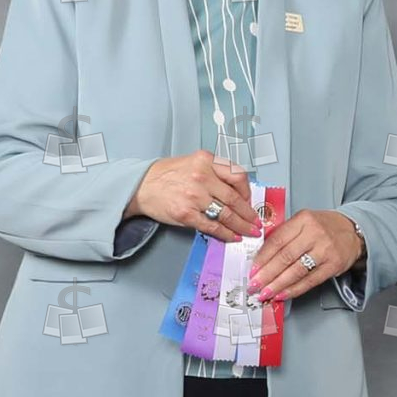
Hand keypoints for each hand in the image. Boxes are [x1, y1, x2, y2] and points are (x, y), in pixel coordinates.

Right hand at [134, 150, 257, 242]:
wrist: (141, 185)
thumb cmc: (167, 175)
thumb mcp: (194, 163)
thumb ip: (215, 173)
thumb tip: (239, 192)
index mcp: (206, 161)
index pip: (238, 175)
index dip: (248, 191)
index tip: (250, 200)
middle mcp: (201, 176)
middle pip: (235, 198)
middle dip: (249, 214)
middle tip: (256, 222)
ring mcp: (193, 196)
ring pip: (226, 214)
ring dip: (241, 226)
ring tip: (249, 232)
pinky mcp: (186, 214)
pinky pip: (212, 226)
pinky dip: (225, 234)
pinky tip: (232, 236)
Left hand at [247, 208, 364, 303]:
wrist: (352, 231)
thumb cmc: (323, 227)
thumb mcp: (303, 222)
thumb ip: (284, 235)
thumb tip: (261, 258)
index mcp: (303, 220)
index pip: (277, 240)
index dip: (262, 258)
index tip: (252, 270)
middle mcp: (314, 233)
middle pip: (285, 257)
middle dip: (266, 274)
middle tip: (254, 285)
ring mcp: (325, 250)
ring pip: (296, 271)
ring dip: (278, 285)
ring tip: (265, 293)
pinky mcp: (333, 265)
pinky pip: (310, 281)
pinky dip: (294, 290)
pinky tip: (283, 294)